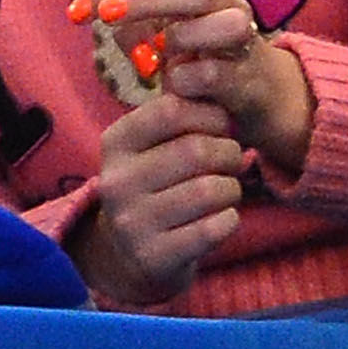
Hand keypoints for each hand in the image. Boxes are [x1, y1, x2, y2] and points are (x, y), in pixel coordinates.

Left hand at [70, 0, 313, 173]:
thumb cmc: (191, 50)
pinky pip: (219, 74)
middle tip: (104, 17)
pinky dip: (188, 79)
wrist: (249, 89)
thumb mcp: (153, 28)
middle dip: (146, 0)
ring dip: (181, 38)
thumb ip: (126, 18)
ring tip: (153, 59)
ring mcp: (244, 36)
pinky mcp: (249, 76)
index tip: (75, 13)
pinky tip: (173, 85)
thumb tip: (91, 14)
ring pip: (225, 23)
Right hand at [70, 93, 247, 305]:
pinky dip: (229, 220)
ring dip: (232, 188)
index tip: (221, 125)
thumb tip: (220, 92)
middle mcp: (117, 181)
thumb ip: (177, 119)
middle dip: (228, 153)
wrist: (128, 255)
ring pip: (209, 191)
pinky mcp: (155, 256)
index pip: (169, 110)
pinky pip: (213, 228)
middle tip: (232, 160)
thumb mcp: (149, 148)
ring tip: (227, 190)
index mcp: (115, 144)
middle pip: (195, 151)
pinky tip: (222, 218)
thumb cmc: (153, 187)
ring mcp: (133, 222)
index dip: (208, 113)